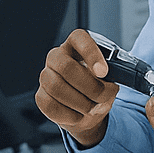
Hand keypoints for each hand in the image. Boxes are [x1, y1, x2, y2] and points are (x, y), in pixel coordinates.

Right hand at [36, 29, 120, 147]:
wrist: (89, 110)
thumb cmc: (99, 88)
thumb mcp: (111, 79)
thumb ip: (112, 76)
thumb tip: (108, 83)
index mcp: (76, 46)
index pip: (79, 38)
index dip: (91, 53)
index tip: (103, 71)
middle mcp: (57, 57)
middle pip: (65, 67)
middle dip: (89, 86)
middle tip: (102, 96)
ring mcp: (46, 76)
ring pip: (56, 87)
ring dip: (81, 103)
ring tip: (92, 107)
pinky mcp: (41, 96)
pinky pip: (50, 105)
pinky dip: (70, 115)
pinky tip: (79, 114)